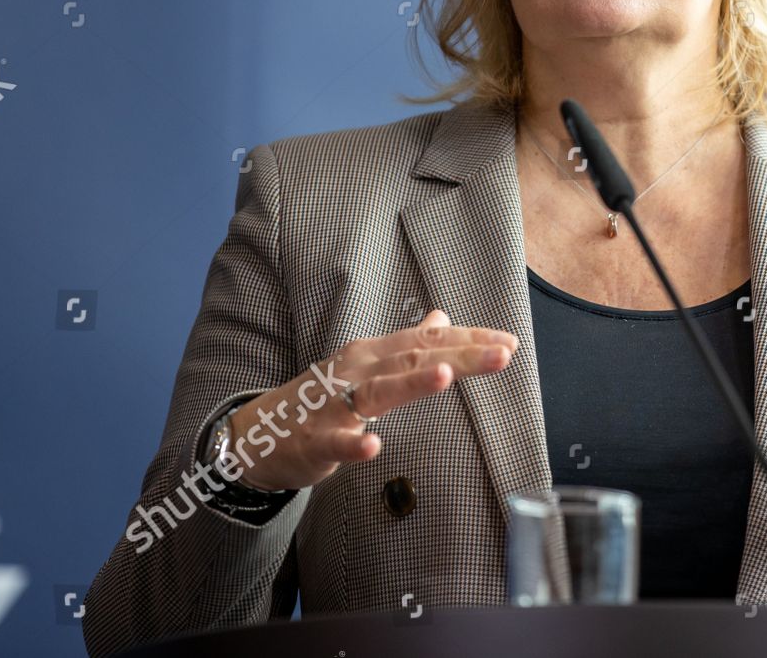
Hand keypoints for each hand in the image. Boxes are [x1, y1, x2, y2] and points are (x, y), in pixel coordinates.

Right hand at [225, 309, 517, 491]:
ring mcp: (333, 405)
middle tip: (502, 353)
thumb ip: (407, 346)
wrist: (257, 435)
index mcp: (372, 354)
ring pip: (377, 392)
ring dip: (412, 383)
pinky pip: (336, 444)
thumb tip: (442, 319)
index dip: (469, 340)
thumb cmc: (320, 401)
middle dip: (460, 355)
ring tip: (447, 376)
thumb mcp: (365, 366)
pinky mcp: (315, 441)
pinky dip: (354, 445)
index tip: (509, 341)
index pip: (428, 341)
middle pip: (413, 359)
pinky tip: (374, 446)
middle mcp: (355, 372)